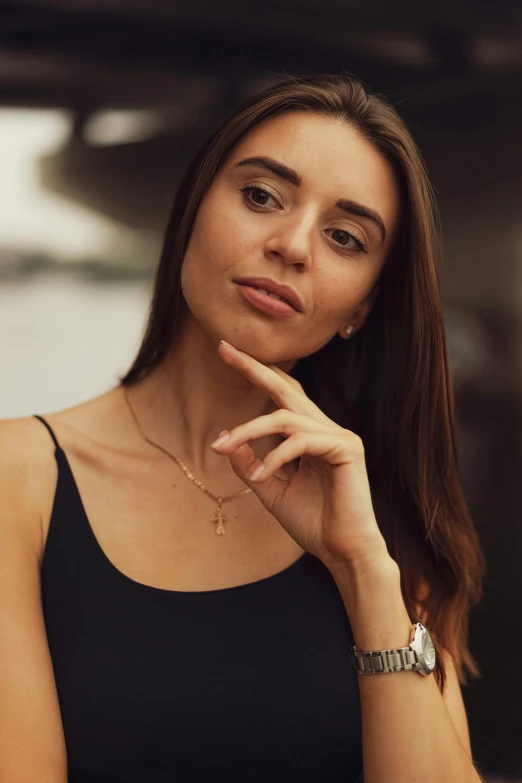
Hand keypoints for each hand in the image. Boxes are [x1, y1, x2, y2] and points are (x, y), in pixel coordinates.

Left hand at [211, 340, 391, 567]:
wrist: (342, 553)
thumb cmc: (313, 523)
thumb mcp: (270, 489)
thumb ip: (250, 464)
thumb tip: (224, 439)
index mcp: (310, 435)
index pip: (282, 396)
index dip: (257, 373)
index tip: (227, 353)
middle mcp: (325, 429)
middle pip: (286, 388)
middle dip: (254, 367)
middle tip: (224, 348)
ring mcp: (338, 436)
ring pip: (284, 417)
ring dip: (248, 431)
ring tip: (222, 448)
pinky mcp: (346, 448)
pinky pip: (300, 441)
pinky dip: (275, 457)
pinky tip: (261, 477)